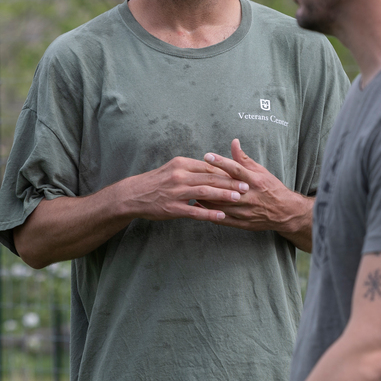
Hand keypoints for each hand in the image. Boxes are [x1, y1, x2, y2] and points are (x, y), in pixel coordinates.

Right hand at [123, 156, 249, 223]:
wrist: (134, 195)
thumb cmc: (156, 182)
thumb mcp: (172, 168)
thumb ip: (191, 168)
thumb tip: (211, 167)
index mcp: (181, 164)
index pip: (209, 166)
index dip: (226, 171)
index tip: (240, 174)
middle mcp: (180, 176)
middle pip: (210, 178)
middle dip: (230, 183)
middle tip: (246, 186)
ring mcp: (176, 192)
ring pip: (205, 193)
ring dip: (223, 196)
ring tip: (238, 198)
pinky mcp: (173, 208)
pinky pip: (195, 211)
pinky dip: (209, 214)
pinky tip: (222, 216)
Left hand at [200, 139, 310, 238]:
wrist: (285, 212)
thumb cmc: (271, 188)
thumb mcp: (261, 171)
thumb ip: (244, 159)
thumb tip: (234, 142)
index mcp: (255, 181)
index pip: (236, 169)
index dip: (221, 162)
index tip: (207, 156)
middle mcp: (250, 196)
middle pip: (226, 188)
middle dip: (208, 181)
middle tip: (192, 175)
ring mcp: (246, 211)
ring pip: (221, 205)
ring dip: (205, 198)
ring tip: (192, 190)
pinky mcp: (243, 223)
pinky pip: (223, 219)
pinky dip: (209, 213)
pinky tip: (198, 206)